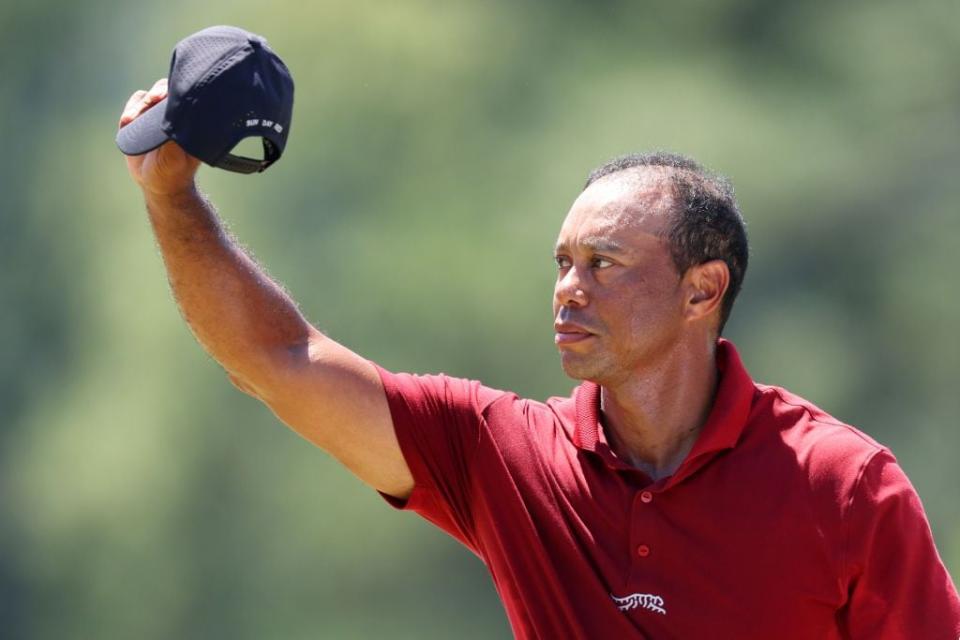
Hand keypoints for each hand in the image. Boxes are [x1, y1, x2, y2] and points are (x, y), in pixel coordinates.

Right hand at [118, 78, 200, 196]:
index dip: (174, 92)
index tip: (165, 98)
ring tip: (133, 119)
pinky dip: (129, 110)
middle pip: (164, 90)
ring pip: (145, 97)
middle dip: (156, 93)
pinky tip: (127, 121)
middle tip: (153, 100)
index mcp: (187, 120)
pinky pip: (132, 106)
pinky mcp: (137, 120)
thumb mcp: (175, 158)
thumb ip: (173, 140)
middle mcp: (171, 114)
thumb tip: (171, 120)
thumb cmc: (173, 172)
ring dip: (140, 104)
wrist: (157, 183)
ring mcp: (153, 116)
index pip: (183, 96)